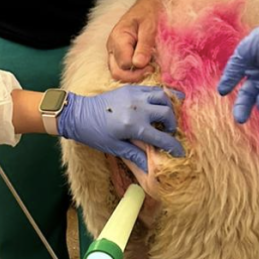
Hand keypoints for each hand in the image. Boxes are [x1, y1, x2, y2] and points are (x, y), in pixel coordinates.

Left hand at [58, 86, 185, 171]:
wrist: (78, 114)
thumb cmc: (94, 134)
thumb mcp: (115, 147)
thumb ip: (136, 155)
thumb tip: (151, 170)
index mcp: (134, 126)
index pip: (162, 138)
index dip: (174, 147)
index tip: (180, 152)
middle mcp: (138, 108)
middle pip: (168, 113)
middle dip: (173, 124)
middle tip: (167, 132)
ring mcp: (135, 95)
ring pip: (164, 96)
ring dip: (169, 106)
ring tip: (165, 116)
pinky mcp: (130, 88)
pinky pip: (153, 88)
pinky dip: (160, 95)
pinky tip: (159, 103)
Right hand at [106, 0, 168, 83]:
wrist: (148, 5)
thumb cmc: (149, 13)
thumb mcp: (150, 26)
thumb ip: (144, 45)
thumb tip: (138, 64)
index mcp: (118, 38)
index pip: (123, 64)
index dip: (138, 68)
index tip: (152, 65)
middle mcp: (112, 47)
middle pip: (116, 73)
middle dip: (134, 76)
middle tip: (151, 69)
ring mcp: (113, 52)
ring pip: (118, 73)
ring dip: (133, 75)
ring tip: (149, 68)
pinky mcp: (118, 55)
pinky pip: (122, 70)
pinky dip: (133, 72)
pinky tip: (144, 66)